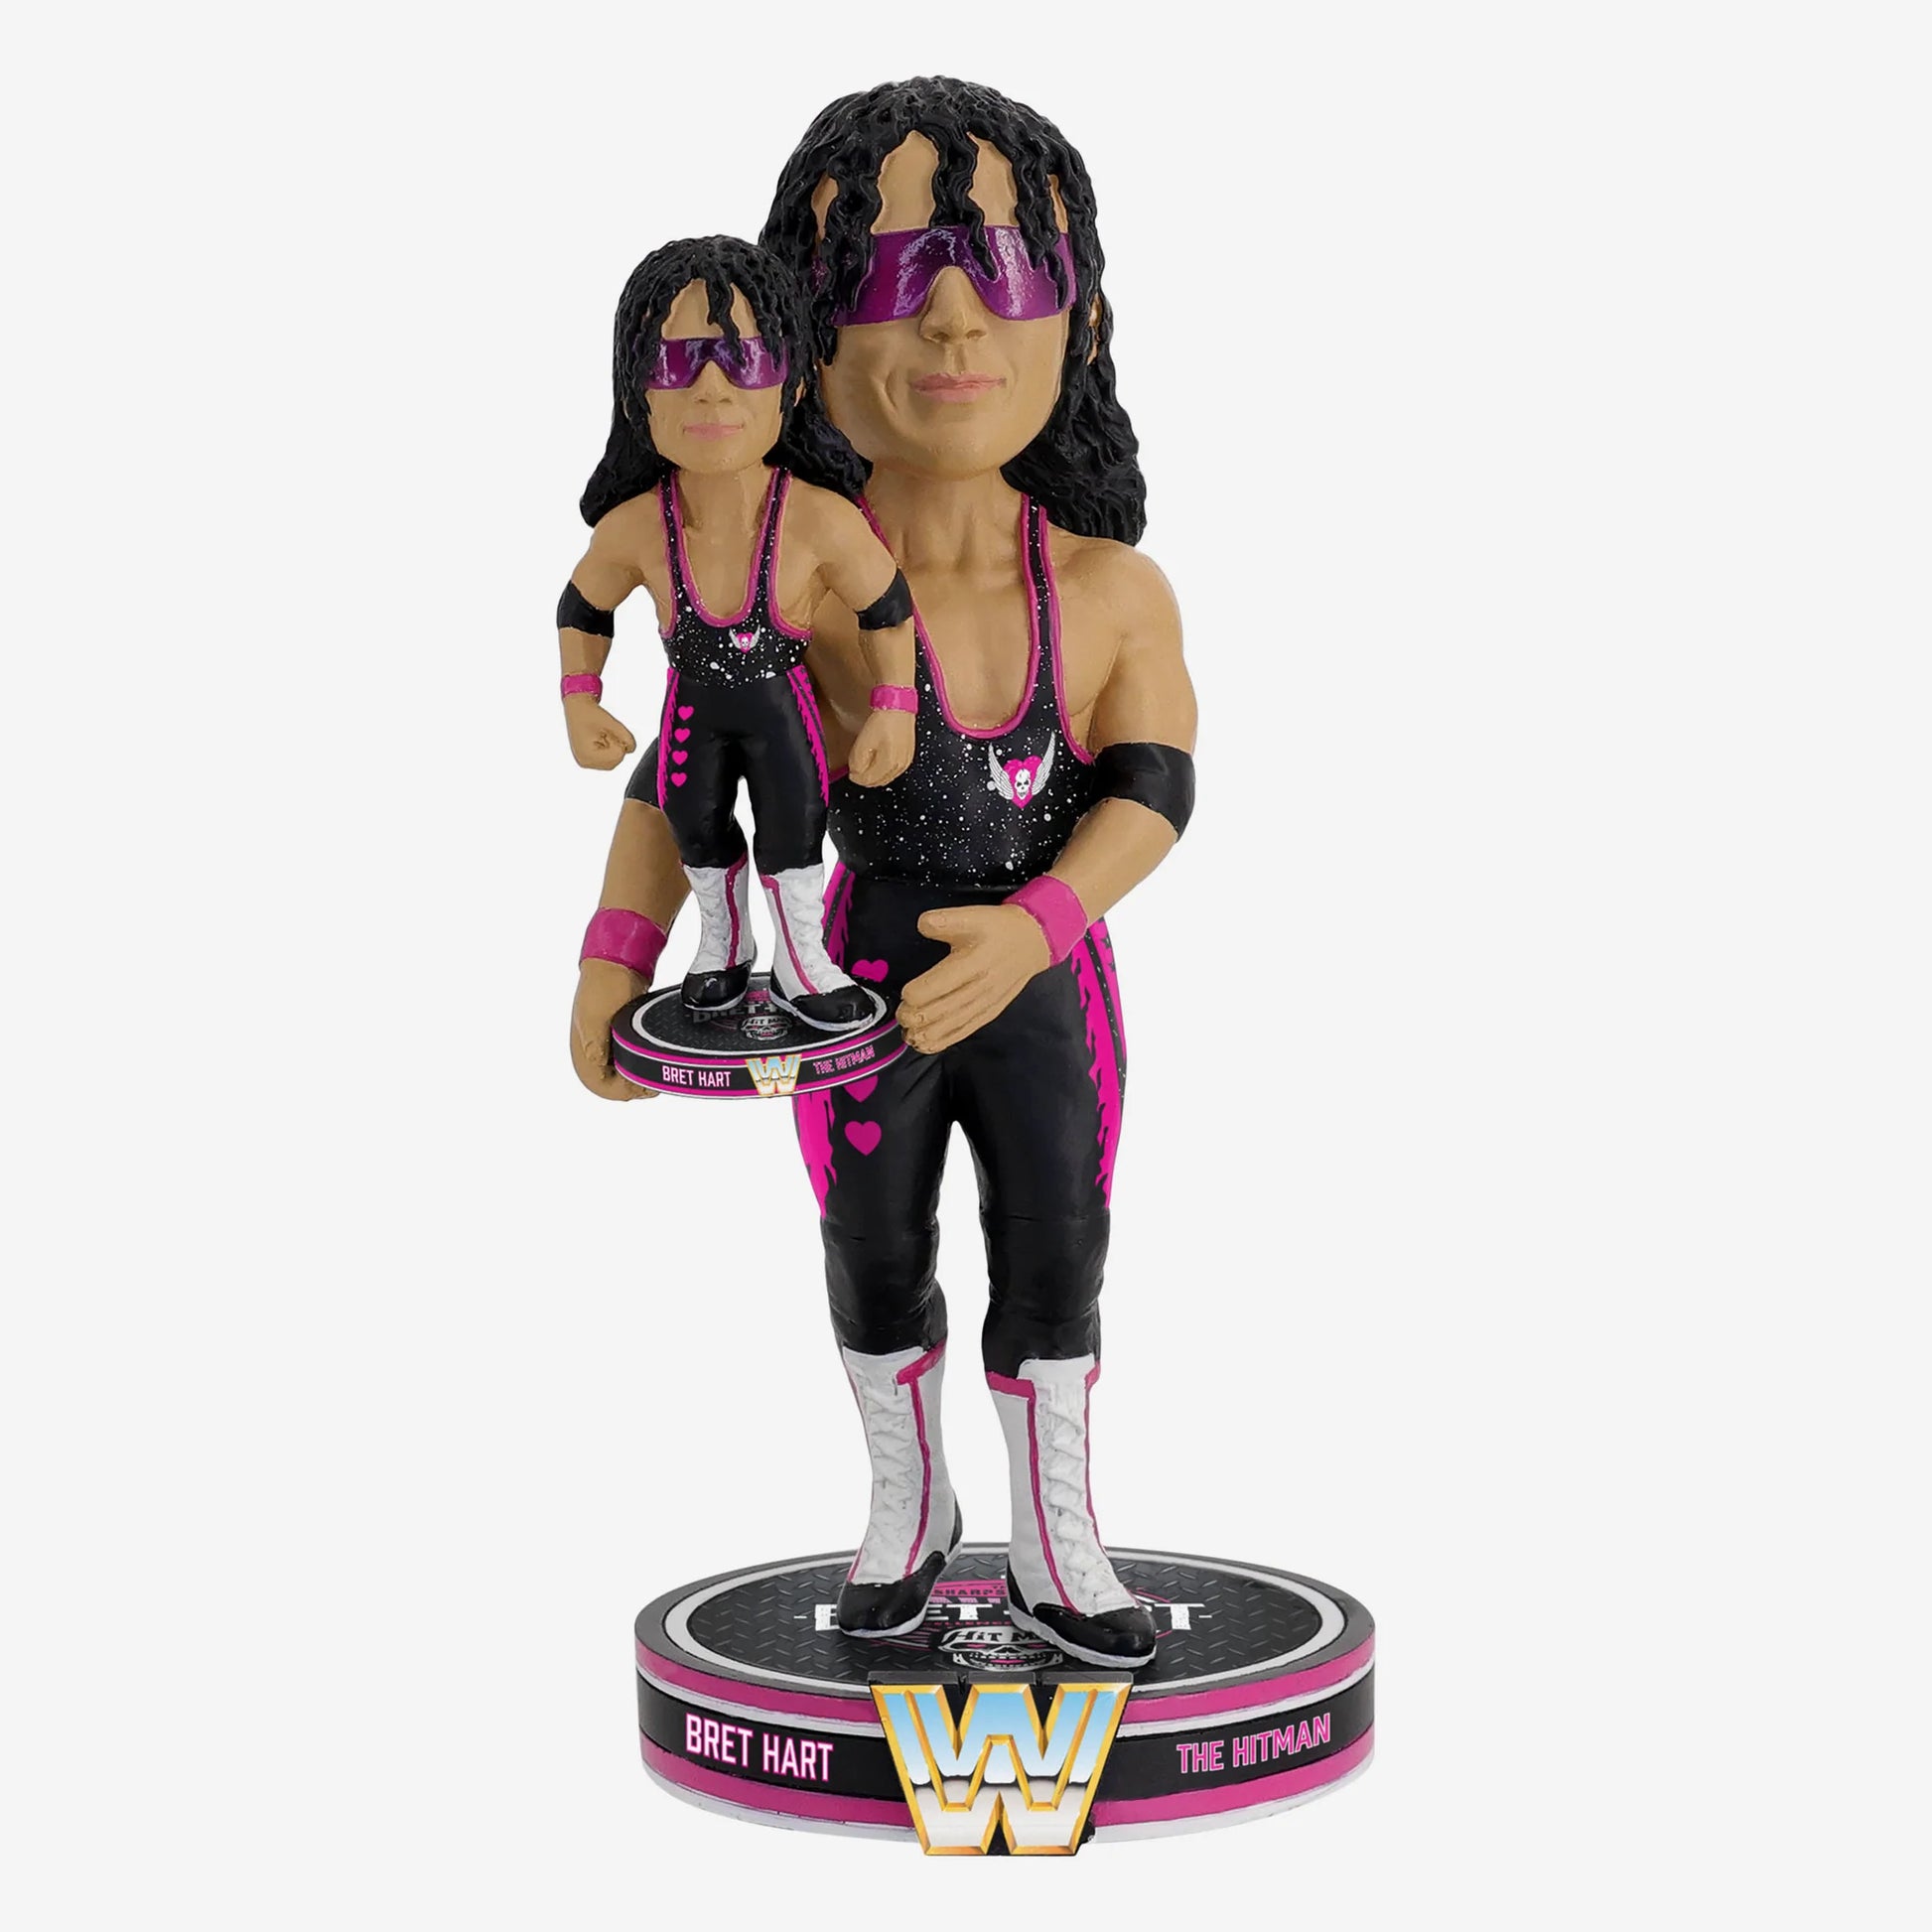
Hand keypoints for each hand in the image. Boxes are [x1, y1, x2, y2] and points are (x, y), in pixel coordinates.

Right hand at [566, 698, 636, 770]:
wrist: (576, 709)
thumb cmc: (589, 713)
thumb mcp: (612, 723)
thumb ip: (627, 737)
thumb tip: (631, 749)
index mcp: (588, 755)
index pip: (618, 755)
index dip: (618, 741)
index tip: (605, 731)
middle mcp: (585, 762)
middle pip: (615, 761)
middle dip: (615, 745)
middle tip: (604, 732)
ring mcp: (585, 763)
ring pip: (613, 762)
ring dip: (612, 748)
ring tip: (601, 735)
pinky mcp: (588, 760)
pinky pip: (607, 760)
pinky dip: (608, 750)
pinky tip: (599, 740)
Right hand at [570, 958, 652, 1099]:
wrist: (617, 960)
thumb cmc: (605, 985)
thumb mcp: (598, 1016)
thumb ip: (595, 1044)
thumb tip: (596, 1063)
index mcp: (582, 1050)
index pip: (601, 1087)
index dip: (624, 1090)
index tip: (644, 1084)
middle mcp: (590, 1051)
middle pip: (609, 1085)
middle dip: (631, 1087)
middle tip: (654, 1083)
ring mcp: (602, 1043)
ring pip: (617, 1074)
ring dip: (635, 1077)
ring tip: (654, 1076)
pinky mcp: (614, 1035)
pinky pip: (623, 1060)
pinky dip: (636, 1065)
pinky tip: (649, 1062)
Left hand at [846, 708, 914, 786]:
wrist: (898, 708)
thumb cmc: (883, 721)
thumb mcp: (863, 741)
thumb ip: (857, 761)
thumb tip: (856, 772)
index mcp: (889, 763)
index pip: (868, 780)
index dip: (856, 778)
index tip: (851, 772)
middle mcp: (900, 766)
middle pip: (879, 782)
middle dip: (866, 778)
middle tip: (857, 770)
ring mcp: (906, 761)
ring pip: (886, 778)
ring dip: (875, 775)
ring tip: (867, 764)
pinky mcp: (908, 756)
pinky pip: (894, 770)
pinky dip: (884, 769)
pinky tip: (879, 760)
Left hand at [897, 905, 1049, 1053]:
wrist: (1033, 942)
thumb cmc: (999, 928)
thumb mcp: (973, 915)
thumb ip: (946, 920)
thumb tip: (922, 925)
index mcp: (974, 962)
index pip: (942, 983)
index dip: (919, 993)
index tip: (905, 993)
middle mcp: (980, 987)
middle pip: (945, 1008)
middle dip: (918, 1016)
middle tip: (901, 1016)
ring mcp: (986, 1003)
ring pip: (954, 1023)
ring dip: (929, 1033)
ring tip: (909, 1035)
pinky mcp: (989, 1012)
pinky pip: (965, 1030)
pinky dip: (945, 1040)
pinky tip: (927, 1045)